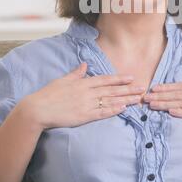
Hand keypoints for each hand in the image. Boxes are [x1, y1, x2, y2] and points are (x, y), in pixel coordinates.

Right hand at [23, 63, 143, 129]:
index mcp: (83, 82)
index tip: (131, 77)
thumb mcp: (63, 80)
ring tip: (138, 99)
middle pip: (112, 90)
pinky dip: (113, 110)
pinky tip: (123, 108)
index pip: (105, 80)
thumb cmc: (49, 94)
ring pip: (110, 101)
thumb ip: (76, 73)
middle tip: (143, 88)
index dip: (119, 79)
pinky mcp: (84, 116)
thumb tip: (85, 65)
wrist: (39, 109)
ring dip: (125, 99)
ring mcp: (87, 104)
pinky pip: (102, 113)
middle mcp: (88, 92)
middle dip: (128, 89)